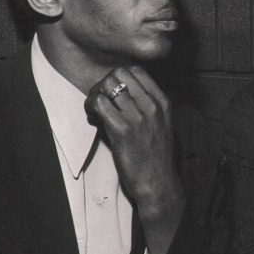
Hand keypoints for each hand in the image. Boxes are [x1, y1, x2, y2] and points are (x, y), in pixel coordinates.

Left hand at [84, 66, 183, 253]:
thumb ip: (147, 107)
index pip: (137, 70)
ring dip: (95, 94)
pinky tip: (92, 117)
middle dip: (104, 82)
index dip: (118, 76)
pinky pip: (99, 103)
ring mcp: (138, 117)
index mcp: (163, 102)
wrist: (158, 184)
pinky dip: (90, 106)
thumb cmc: (156, 157)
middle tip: (100, 99)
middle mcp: (152, 106)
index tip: (112, 91)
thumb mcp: (162, 125)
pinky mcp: (122, 131)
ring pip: (107, 85)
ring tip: (95, 109)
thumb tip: (122, 93)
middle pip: (120, 72)